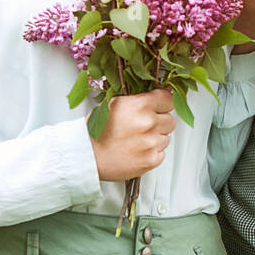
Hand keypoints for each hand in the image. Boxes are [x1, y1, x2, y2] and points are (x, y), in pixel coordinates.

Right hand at [0, 91, 175, 246]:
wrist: (84, 156)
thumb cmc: (95, 130)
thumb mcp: (113, 104)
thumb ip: (136, 100)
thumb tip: (156, 93)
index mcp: (140, 105)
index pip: (168, 99)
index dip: (163, 103)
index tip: (158, 107)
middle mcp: (149, 123)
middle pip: (170, 120)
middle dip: (159, 122)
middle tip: (142, 127)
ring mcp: (151, 143)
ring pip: (166, 137)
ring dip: (155, 138)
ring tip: (135, 141)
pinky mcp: (151, 160)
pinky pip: (161, 153)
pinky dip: (152, 153)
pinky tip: (136, 152)